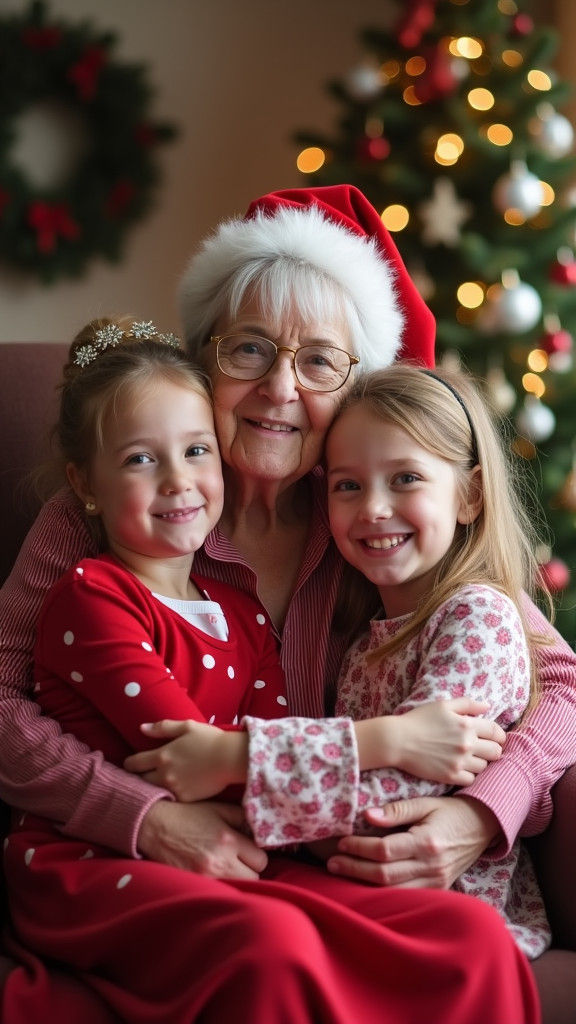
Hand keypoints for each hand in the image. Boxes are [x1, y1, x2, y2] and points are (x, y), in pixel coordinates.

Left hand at [124, 719, 247, 800]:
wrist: (231, 758)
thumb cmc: (210, 739)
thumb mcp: (186, 726)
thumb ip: (162, 728)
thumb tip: (141, 728)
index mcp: (162, 756)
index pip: (133, 764)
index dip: (128, 764)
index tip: (130, 764)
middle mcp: (164, 774)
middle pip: (140, 781)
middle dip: (138, 778)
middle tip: (142, 775)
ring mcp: (175, 788)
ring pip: (153, 792)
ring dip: (151, 788)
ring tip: (155, 783)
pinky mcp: (186, 799)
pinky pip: (170, 799)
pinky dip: (168, 795)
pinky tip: (172, 790)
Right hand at [138, 798, 266, 879]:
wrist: (155, 826)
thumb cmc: (189, 815)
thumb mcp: (218, 809)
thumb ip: (243, 817)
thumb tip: (260, 830)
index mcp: (228, 840)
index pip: (261, 860)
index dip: (256, 854)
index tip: (248, 850)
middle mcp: (219, 862)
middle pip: (253, 879)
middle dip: (250, 869)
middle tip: (239, 860)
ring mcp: (206, 877)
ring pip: (238, 888)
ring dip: (236, 879)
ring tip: (226, 866)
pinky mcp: (193, 885)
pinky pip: (218, 891)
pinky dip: (220, 885)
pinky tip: (214, 873)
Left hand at [326, 795, 499, 887]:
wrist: (483, 827)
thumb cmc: (451, 811)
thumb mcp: (426, 803)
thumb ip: (397, 811)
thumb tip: (366, 814)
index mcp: (427, 842)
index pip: (385, 850)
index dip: (359, 847)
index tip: (341, 842)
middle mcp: (431, 866)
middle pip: (384, 874)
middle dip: (355, 868)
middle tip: (332, 863)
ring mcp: (436, 881)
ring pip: (393, 890)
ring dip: (364, 883)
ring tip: (342, 873)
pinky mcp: (437, 889)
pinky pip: (406, 895)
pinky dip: (384, 892)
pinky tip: (366, 885)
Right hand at [389, 698, 505, 784]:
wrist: (398, 740)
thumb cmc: (419, 719)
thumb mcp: (443, 705)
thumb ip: (467, 704)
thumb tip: (487, 707)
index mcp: (468, 725)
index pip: (496, 732)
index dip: (499, 735)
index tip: (494, 737)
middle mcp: (468, 745)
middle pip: (496, 752)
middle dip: (493, 749)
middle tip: (483, 749)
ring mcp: (460, 762)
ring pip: (484, 767)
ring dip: (480, 762)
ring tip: (469, 758)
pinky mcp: (450, 776)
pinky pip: (471, 780)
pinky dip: (468, 775)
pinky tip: (460, 768)